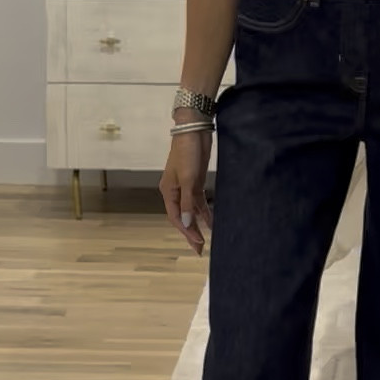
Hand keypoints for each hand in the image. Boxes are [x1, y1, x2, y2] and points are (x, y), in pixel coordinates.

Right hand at [160, 129, 213, 256]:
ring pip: (190, 211)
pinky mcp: (195, 181)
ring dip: (197, 224)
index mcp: (168, 191)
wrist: (194, 130)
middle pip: (182, 217)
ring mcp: (185, 186)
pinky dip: (204, 212)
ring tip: (205, 240)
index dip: (186, 231)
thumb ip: (187, 202)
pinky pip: (198, 201)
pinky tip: (211, 222)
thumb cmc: (188, 152)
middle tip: (199, 249)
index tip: (197, 244)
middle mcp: (175, 191)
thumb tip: (186, 223)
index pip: (176, 217)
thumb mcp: (188, 179)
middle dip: (190, 232)